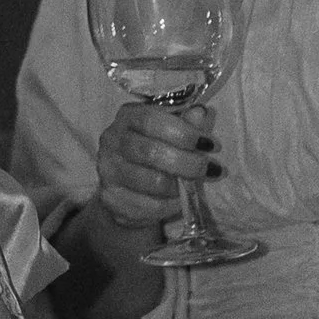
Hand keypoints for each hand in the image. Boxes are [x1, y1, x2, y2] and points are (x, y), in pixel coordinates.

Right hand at [95, 94, 217, 237]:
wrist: (126, 188)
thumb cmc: (154, 152)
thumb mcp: (171, 133)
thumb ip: (186, 124)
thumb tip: (201, 113)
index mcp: (127, 117)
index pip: (151, 120)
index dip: (183, 133)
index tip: (210, 145)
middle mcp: (112, 140)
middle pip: (151, 151)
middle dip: (188, 162)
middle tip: (209, 169)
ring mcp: (108, 170)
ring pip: (154, 181)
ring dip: (181, 186)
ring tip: (193, 185)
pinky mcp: (112, 198)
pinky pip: (151, 205)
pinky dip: (171, 204)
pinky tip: (178, 200)